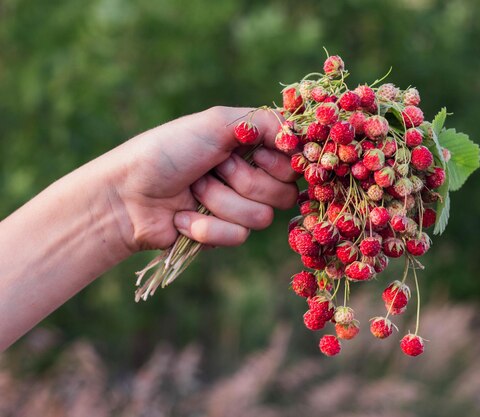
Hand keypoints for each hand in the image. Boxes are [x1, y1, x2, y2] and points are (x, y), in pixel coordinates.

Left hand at [110, 106, 298, 251]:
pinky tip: (181, 216)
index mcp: (251, 148)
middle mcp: (250, 177)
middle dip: (243, 181)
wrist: (125, 194)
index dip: (276, 162)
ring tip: (193, 190)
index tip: (252, 152)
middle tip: (214, 169)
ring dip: (219, 202)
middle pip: (283, 193)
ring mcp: (236, 209)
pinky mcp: (221, 236)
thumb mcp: (216, 122)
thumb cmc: (168, 150)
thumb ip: (264, 122)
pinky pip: (235, 237)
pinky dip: (204, 226)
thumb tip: (301, 136)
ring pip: (260, 217)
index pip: (294, 163)